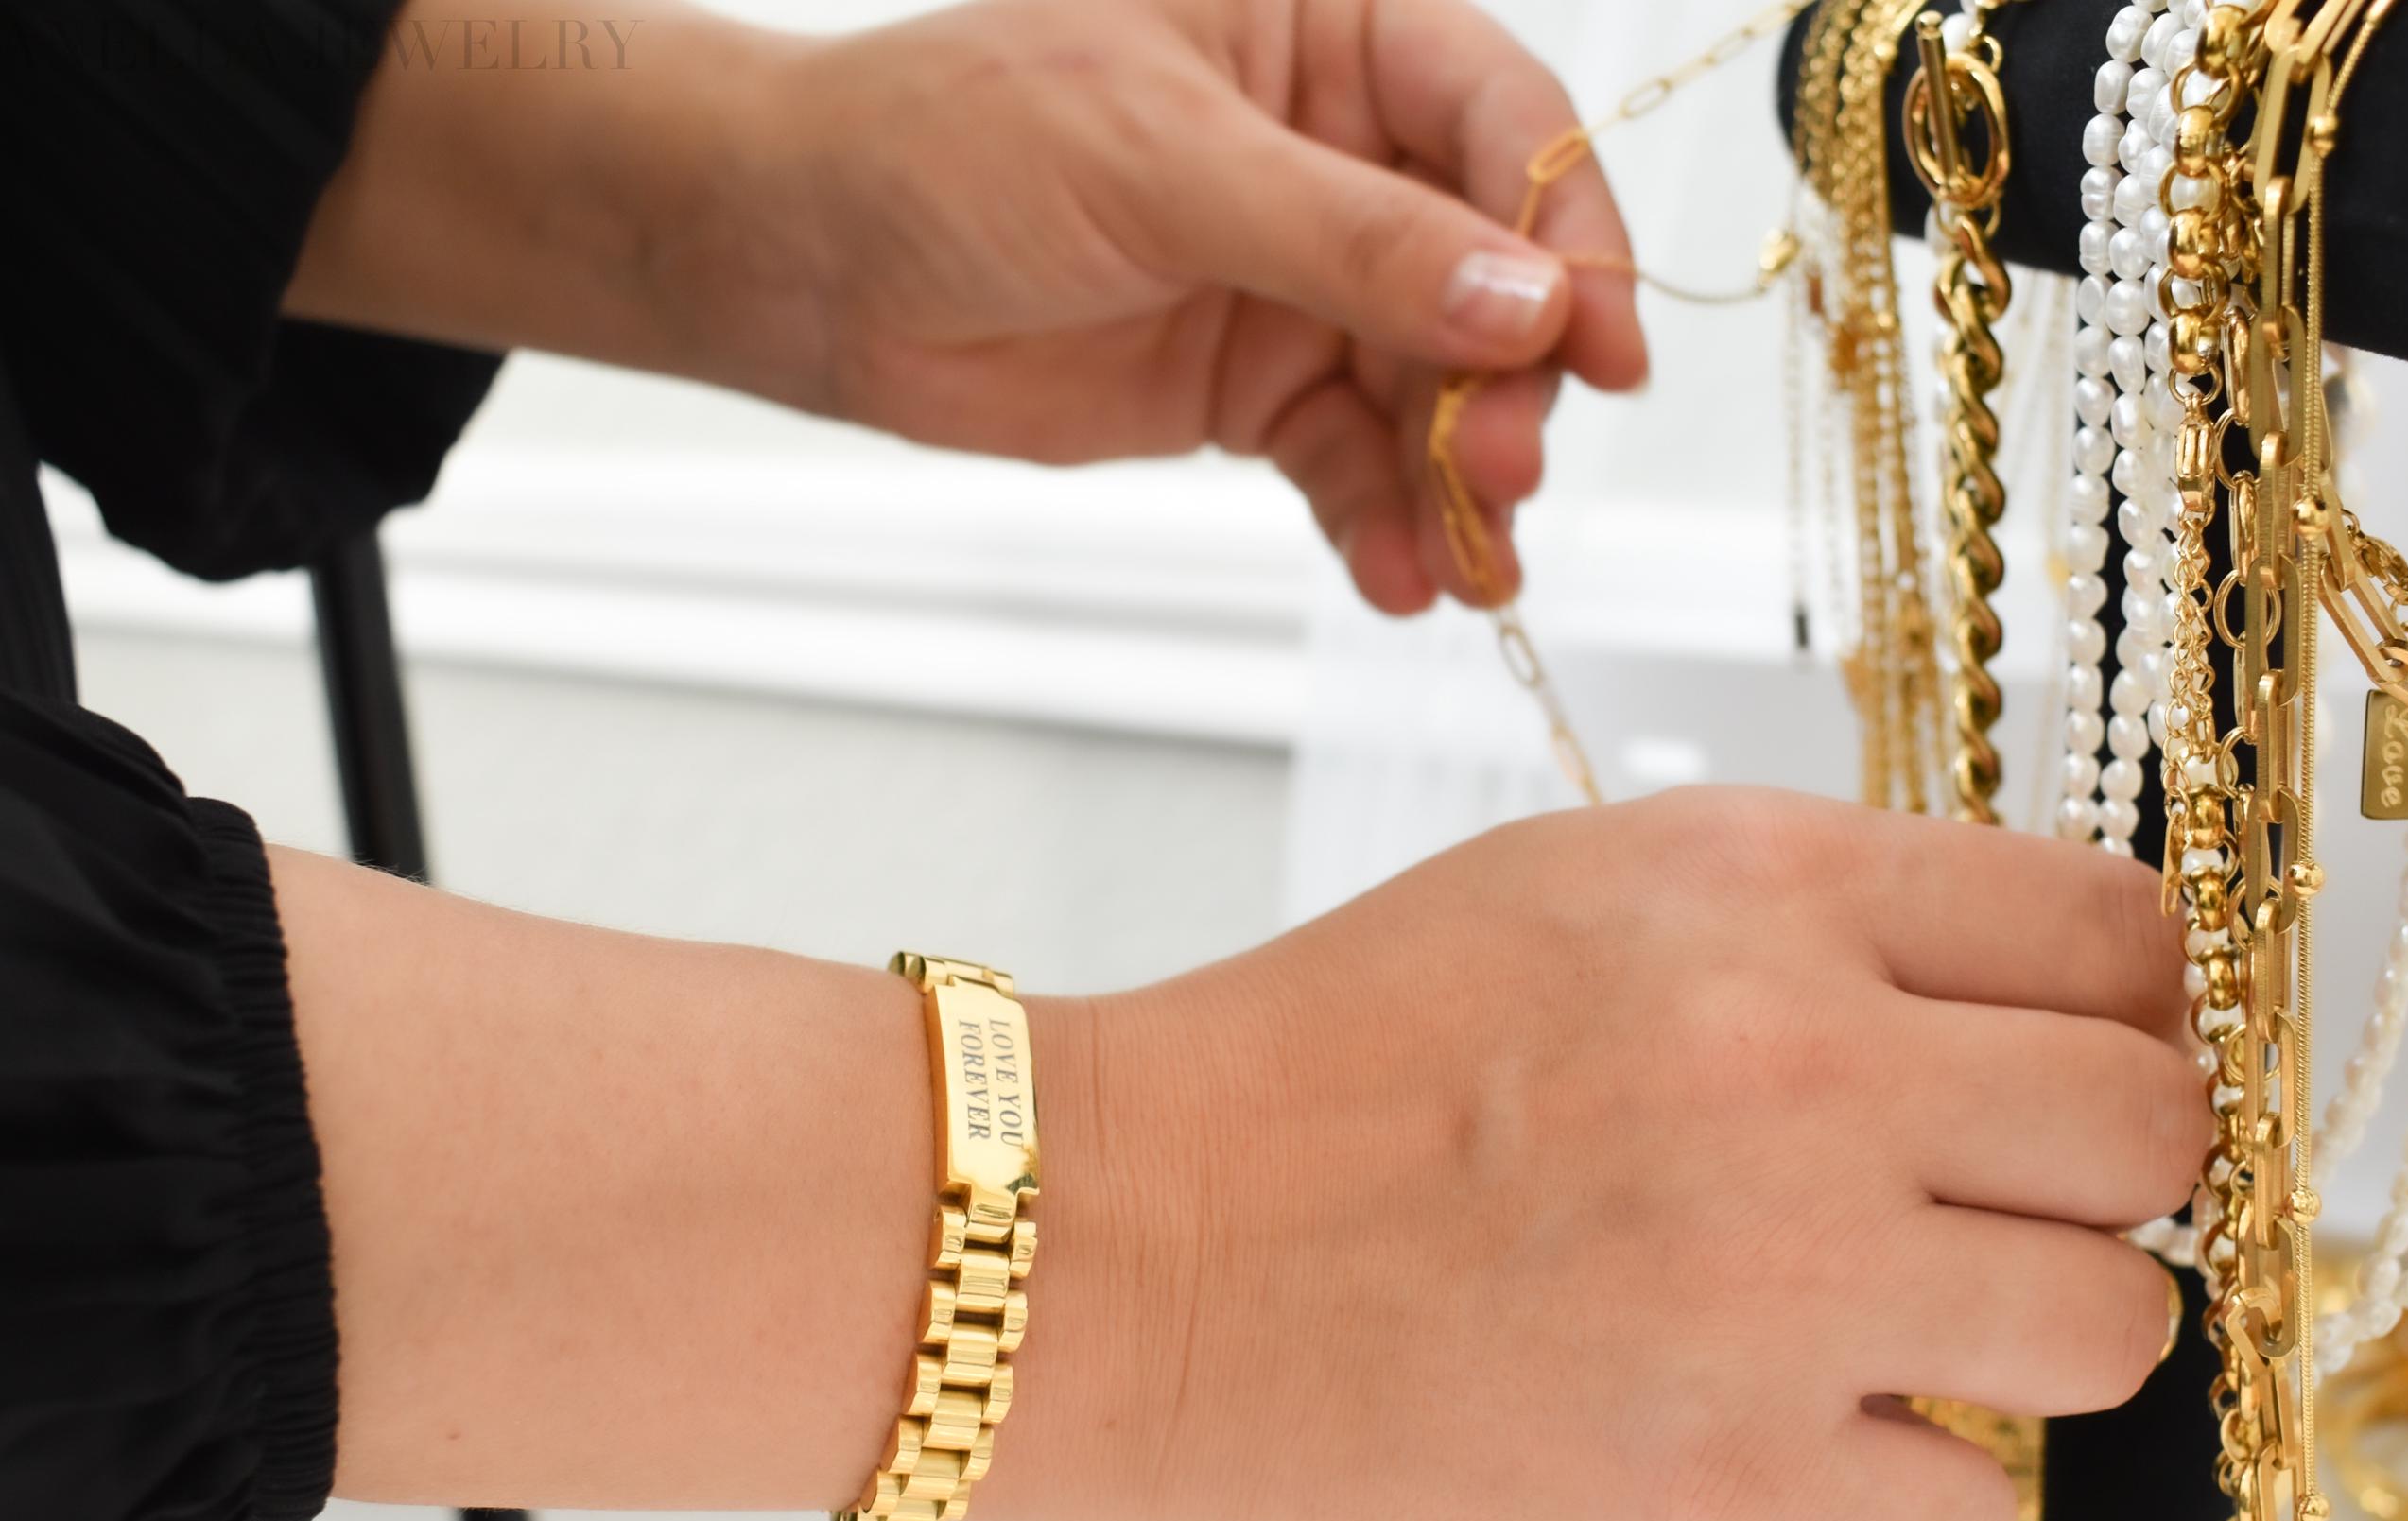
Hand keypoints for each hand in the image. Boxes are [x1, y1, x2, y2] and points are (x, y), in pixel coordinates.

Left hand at [704, 0, 1649, 614]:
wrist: (811, 265)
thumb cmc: (947, 141)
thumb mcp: (1163, 164)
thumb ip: (1349, 239)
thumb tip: (1519, 297)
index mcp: (1329, 31)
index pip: (1494, 122)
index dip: (1564, 232)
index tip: (1596, 341)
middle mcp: (1336, 154)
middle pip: (1488, 274)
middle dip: (1508, 381)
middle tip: (1503, 468)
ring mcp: (1303, 280)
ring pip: (1434, 387)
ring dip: (1461, 479)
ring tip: (1470, 559)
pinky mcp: (1258, 388)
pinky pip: (1355, 464)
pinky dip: (1384, 526)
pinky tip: (1402, 578)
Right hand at [994, 790, 2205, 1520]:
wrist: (1149, 1243)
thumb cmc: (1342, 1064)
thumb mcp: (1588, 887)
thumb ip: (1824, 921)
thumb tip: (2036, 1004)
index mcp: (1763, 893)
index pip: (2118, 935)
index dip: (2135, 1012)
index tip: (2097, 1062)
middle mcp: (1797, 1067)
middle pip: (2152, 1135)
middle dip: (2098, 1181)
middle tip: (1994, 1208)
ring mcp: (1778, 1286)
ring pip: (2112, 1336)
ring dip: (2024, 1343)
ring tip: (1888, 1331)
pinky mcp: (1729, 1486)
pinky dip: (1902, 1497)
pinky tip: (1790, 1439)